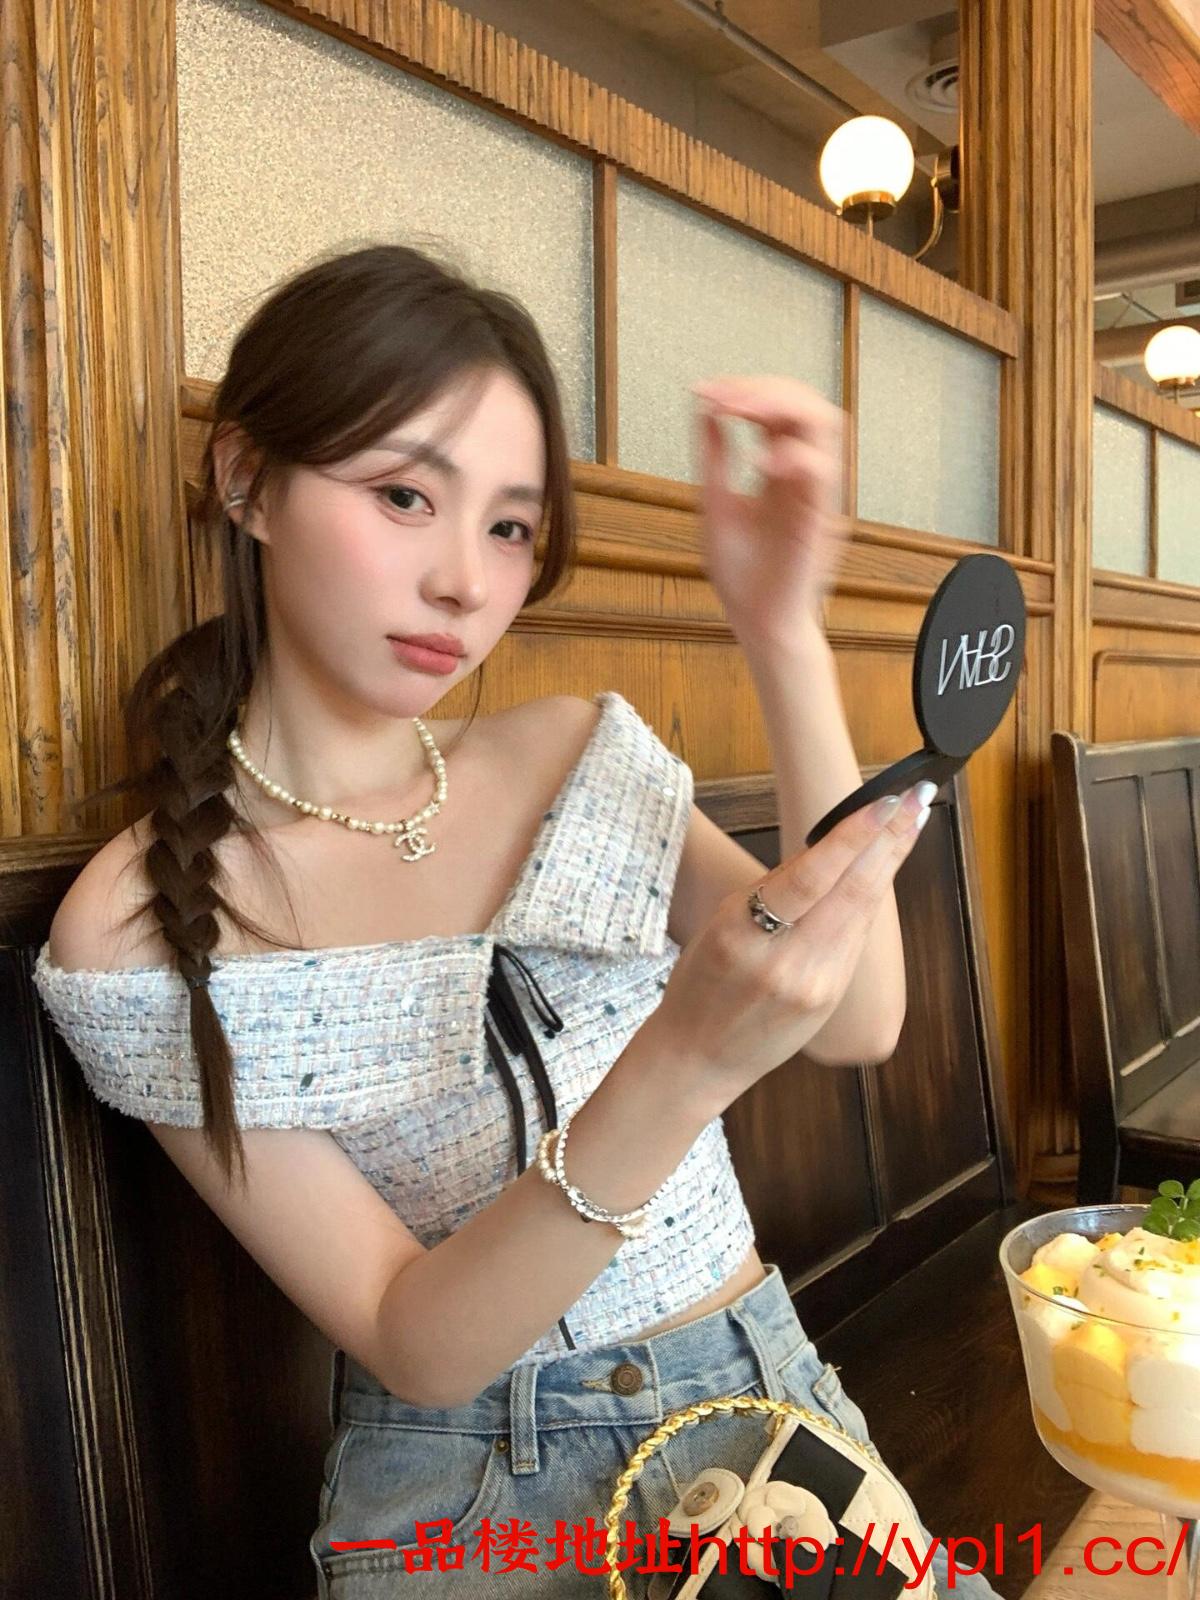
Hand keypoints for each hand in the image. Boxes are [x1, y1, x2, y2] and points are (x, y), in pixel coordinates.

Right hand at [643, 784, 930, 1109]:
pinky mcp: (830, 1000)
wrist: (698, 1057)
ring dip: (889, 863)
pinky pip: (854, 939)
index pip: (810, 877)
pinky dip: (869, 899)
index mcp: (742, 936)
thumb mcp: (719, 927)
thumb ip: (773, 893)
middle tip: (919, 798)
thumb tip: (826, 852)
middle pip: (852, 891)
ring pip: (862, 912)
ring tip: (911, 823)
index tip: (887, 801)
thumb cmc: (700, 985)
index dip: (853, 836)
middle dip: (890, 840)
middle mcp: (785, 964)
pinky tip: (882, 870)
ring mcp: (814, 986)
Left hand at [691, 375, 847, 642]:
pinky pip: (822, 473)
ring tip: (743, 410)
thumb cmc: (743, 575)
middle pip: (807, 404)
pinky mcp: (818, 519)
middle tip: (725, 396)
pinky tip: (759, 461)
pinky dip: (793, 456)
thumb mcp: (716, 503)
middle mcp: (802, 476)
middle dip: (766, 389)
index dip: (747, 389)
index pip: (778, 408)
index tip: (706, 390)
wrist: (757, 622)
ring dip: (783, 406)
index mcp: (780, 470)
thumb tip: (706, 405)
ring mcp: (814, 494)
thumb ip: (714, 456)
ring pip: (825, 424)